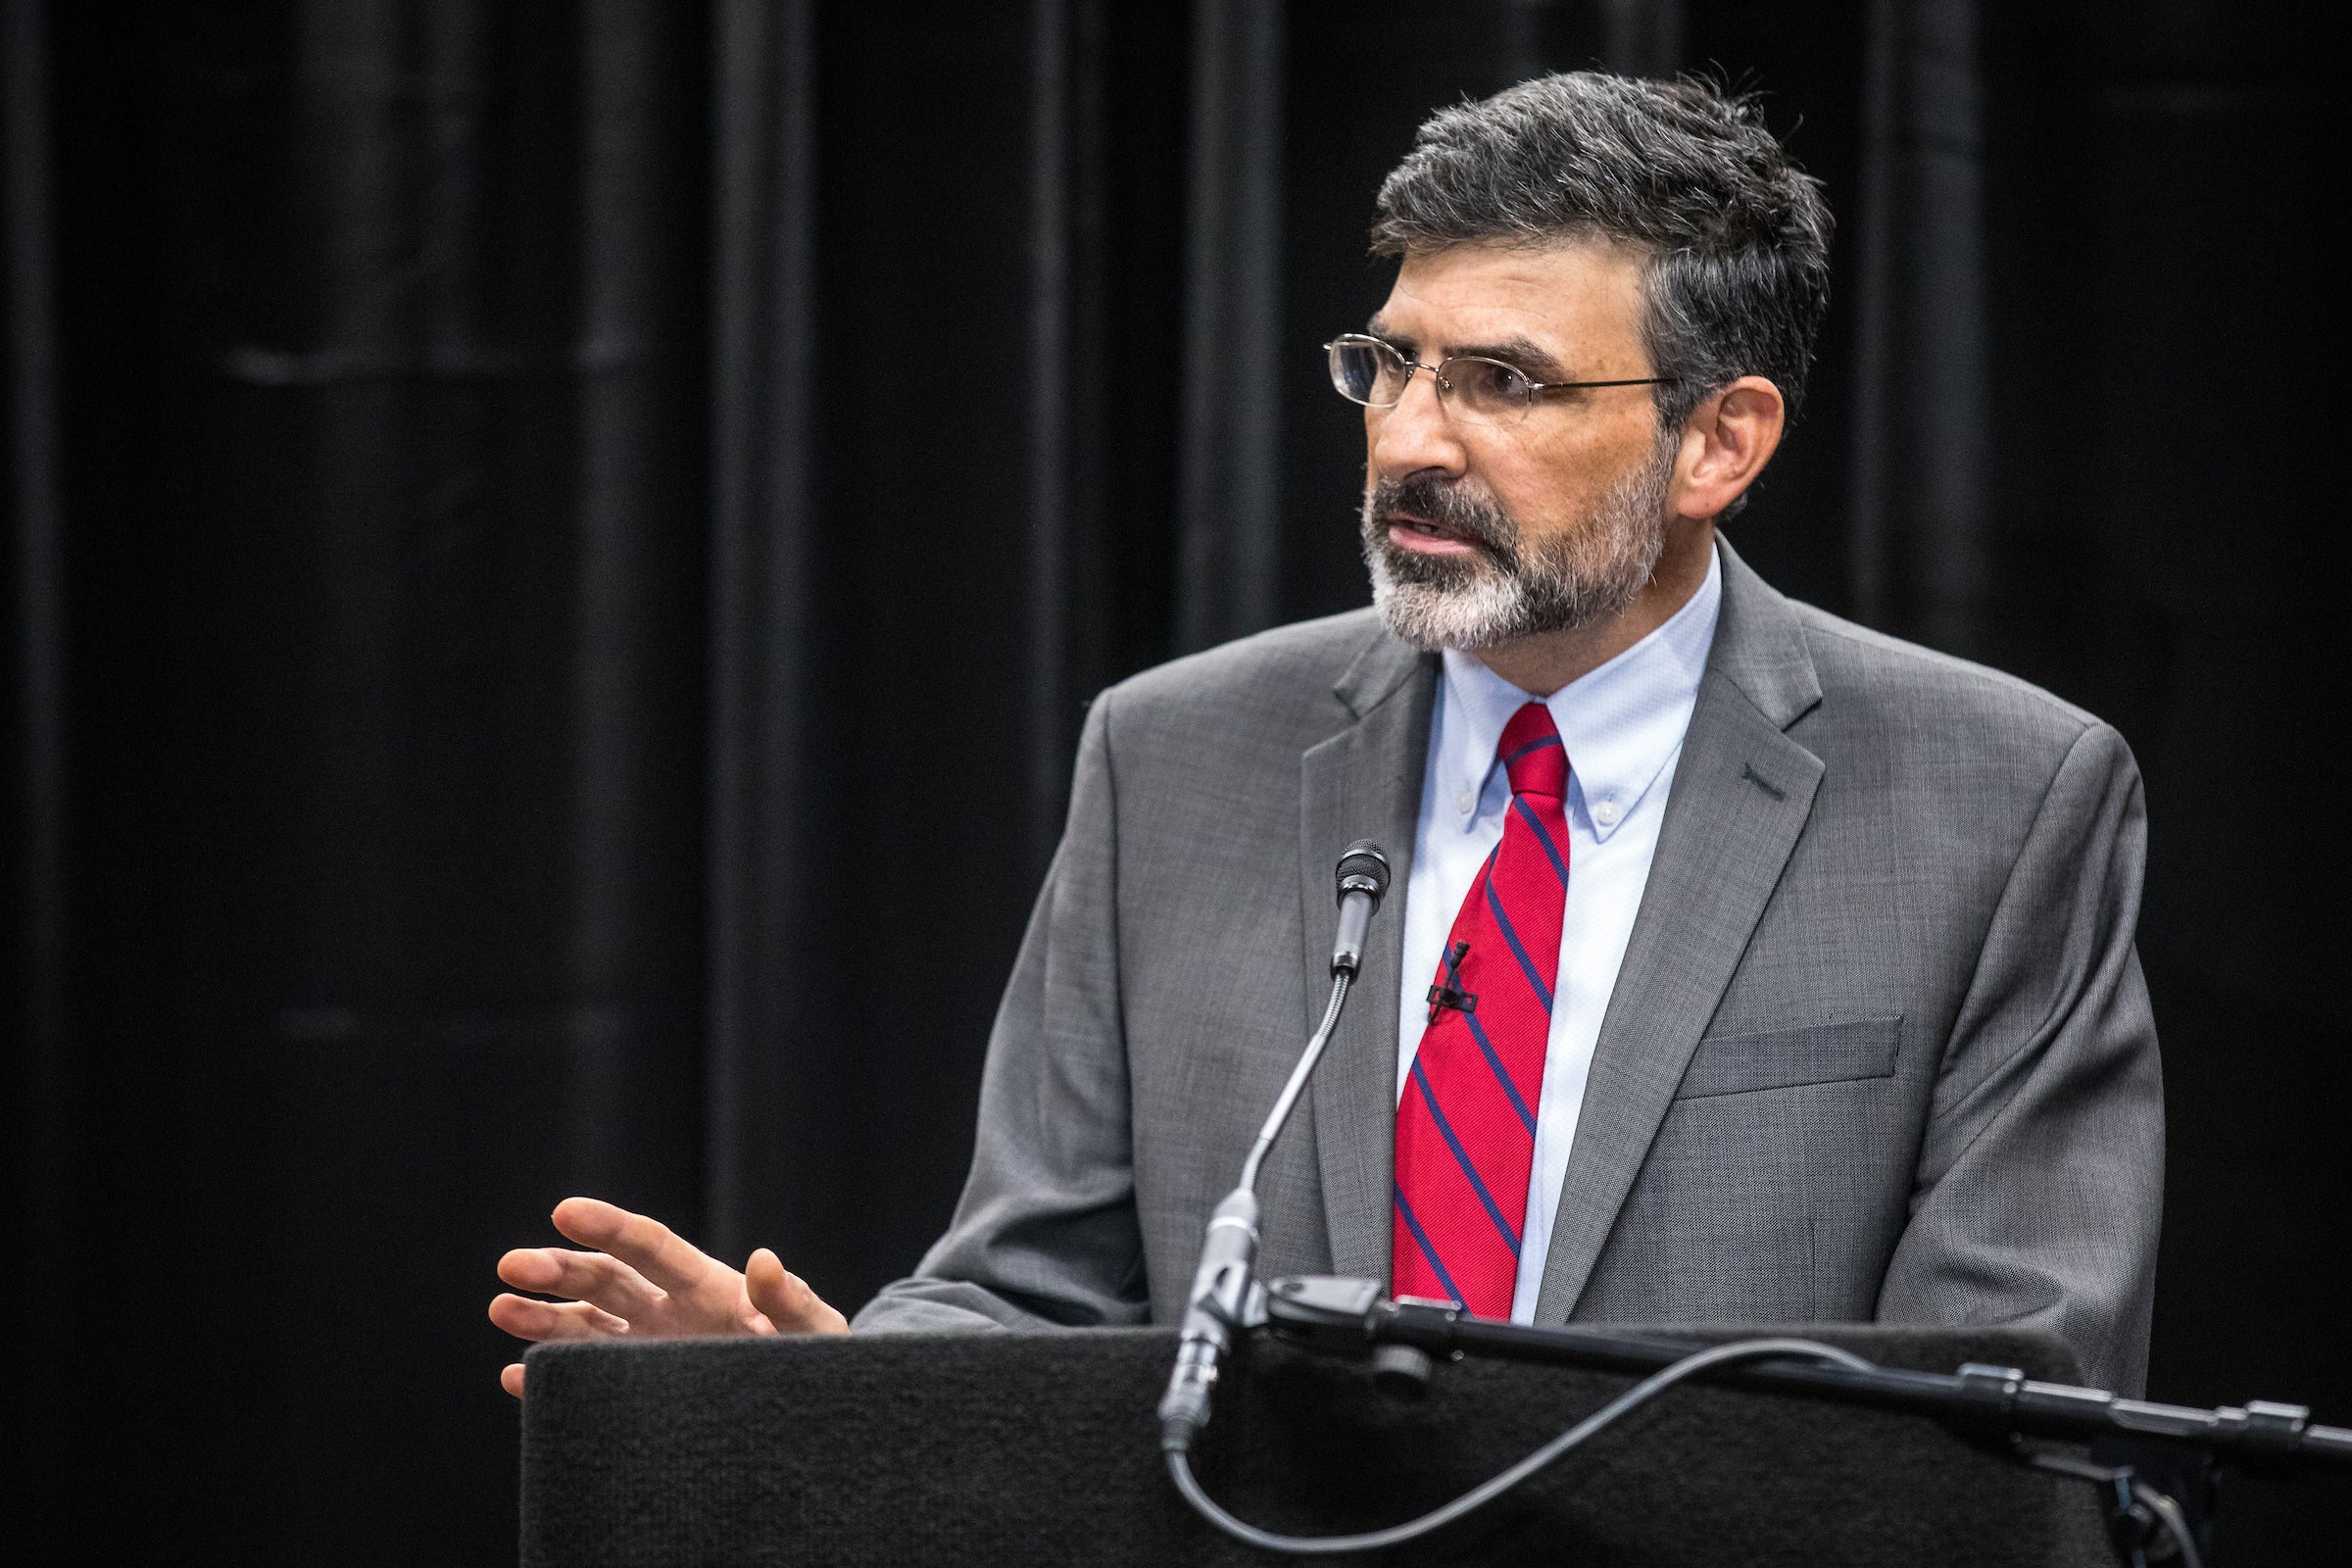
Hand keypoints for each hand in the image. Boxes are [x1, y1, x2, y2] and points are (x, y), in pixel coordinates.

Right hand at [490, 1195, 846, 1396]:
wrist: (816, 1412)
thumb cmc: (820, 1361)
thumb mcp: (817, 1333)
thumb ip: (794, 1302)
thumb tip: (763, 1261)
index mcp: (708, 1286)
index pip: (651, 1247)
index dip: (610, 1226)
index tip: (565, 1211)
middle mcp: (668, 1312)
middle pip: (605, 1281)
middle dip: (558, 1270)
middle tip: (511, 1266)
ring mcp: (649, 1352)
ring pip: (585, 1327)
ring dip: (541, 1318)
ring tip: (500, 1309)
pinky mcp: (639, 1394)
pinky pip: (587, 1382)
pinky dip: (551, 1380)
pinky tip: (517, 1378)